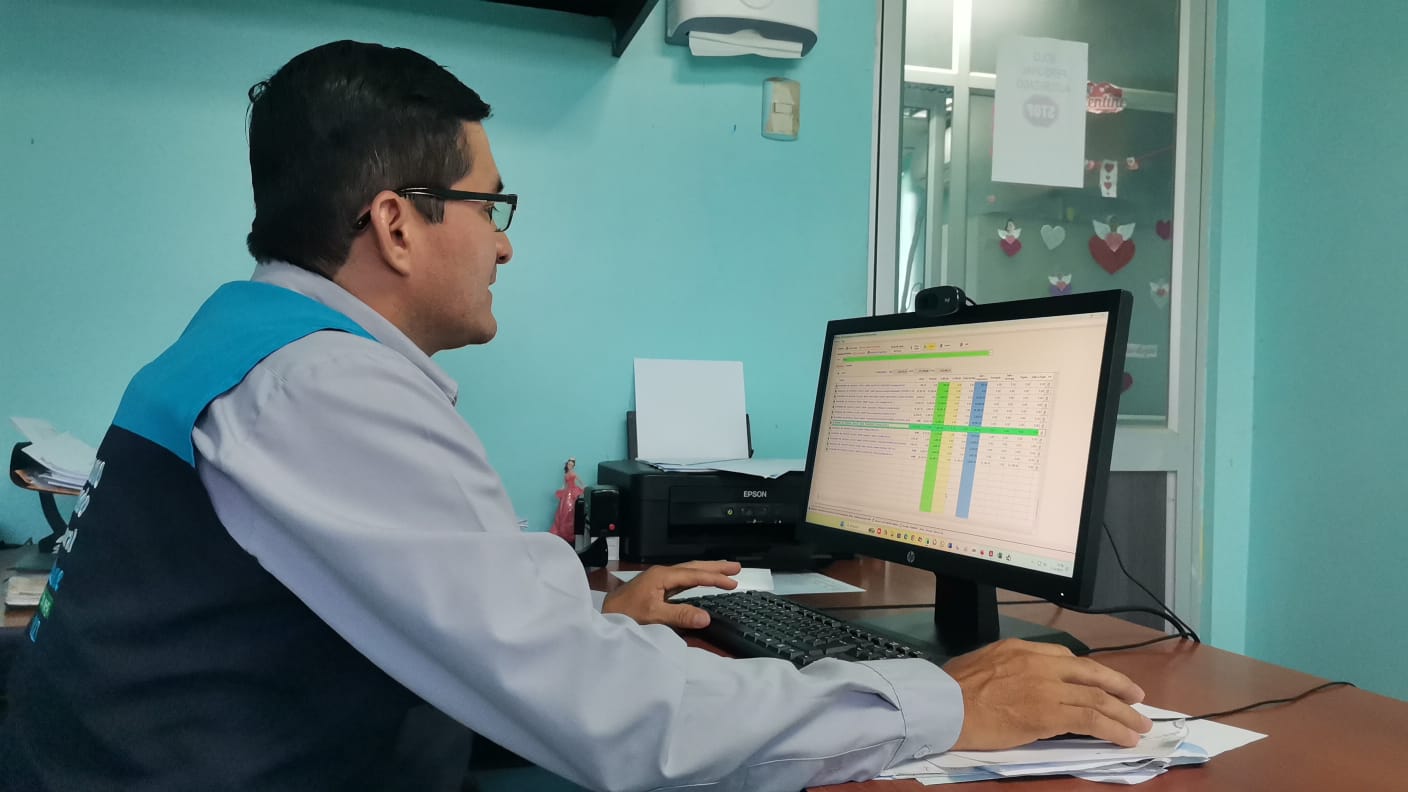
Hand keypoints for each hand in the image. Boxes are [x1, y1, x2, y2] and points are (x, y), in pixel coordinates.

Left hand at [601, 561, 741, 628]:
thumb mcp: (654, 616)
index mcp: (662, 576)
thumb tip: (706, 617)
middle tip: (736, 567)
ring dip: (706, 571)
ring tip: (724, 571)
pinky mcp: (656, 587)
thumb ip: (680, 615)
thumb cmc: (624, 614)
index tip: (733, 582)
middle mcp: (662, 574)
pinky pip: (682, 579)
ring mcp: (658, 580)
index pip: (695, 575)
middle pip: (693, 567)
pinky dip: (696, 578)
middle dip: (715, 566)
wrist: (603, 616)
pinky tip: (699, 582)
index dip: (715, 578)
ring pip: (688, 571)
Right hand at [944, 638, 1151, 749]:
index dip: (1089, 672)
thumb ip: (1008, 667)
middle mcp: (1039, 664)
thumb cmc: (954, 688)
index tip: (1100, 682)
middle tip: (1137, 697)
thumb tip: (1019, 680)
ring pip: (1097, 698)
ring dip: (1123, 713)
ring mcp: (1047, 689)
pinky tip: (1125, 737)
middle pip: (1090, 672)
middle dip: (1118, 685)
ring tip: (1140, 725)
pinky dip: (1113, 729)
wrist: (946, 706)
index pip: (1065, 657)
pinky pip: (1091, 720)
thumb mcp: (983, 662)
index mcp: (1022, 649)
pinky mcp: (1050, 715)